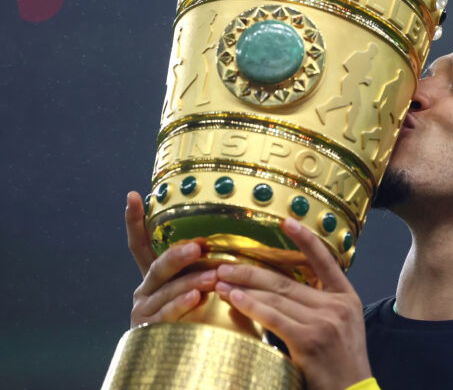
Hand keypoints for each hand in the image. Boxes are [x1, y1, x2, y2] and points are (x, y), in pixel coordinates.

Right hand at [124, 191, 215, 327]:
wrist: (187, 348)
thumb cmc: (198, 309)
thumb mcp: (197, 282)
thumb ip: (203, 263)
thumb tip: (227, 236)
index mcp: (153, 274)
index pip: (140, 243)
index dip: (135, 220)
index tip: (133, 196)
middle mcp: (144, 288)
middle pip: (158, 267)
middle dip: (177, 256)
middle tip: (198, 247)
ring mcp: (144, 309)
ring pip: (167, 290)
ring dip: (191, 281)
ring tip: (212, 277)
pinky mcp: (150, 329)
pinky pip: (167, 314)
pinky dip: (182, 305)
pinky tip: (196, 297)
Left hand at [215, 217, 371, 389]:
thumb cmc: (342, 365)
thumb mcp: (342, 327)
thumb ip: (320, 306)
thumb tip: (282, 292)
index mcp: (346, 297)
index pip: (325, 260)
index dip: (305, 239)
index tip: (287, 221)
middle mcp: (337, 305)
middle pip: (287, 280)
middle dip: (252, 271)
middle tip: (225, 265)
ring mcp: (324, 321)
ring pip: (277, 297)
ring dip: (244, 287)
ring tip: (220, 281)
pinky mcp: (309, 340)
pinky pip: (274, 317)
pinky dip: (252, 306)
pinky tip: (234, 299)